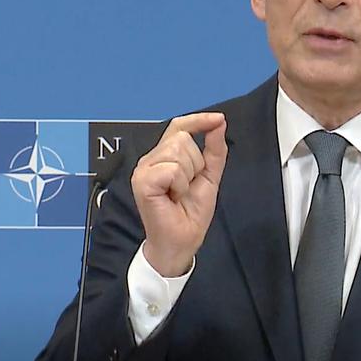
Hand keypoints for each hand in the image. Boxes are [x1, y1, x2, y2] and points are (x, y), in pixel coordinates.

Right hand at [131, 112, 227, 276]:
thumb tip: (219, 123)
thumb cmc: (190, 213)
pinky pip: (172, 169)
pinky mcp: (142, 182)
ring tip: (179, 193)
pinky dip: (180, 184)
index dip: (198, 120)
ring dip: (188, 175)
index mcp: (164, 157)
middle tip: (187, 186)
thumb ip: (214, 150)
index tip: (218, 119)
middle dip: (196, 163)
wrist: (182, 241)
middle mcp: (151, 160)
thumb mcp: (210, 176)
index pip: (179, 127)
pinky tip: (173, 197)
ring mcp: (144, 170)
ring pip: (178, 151)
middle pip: (182, 138)